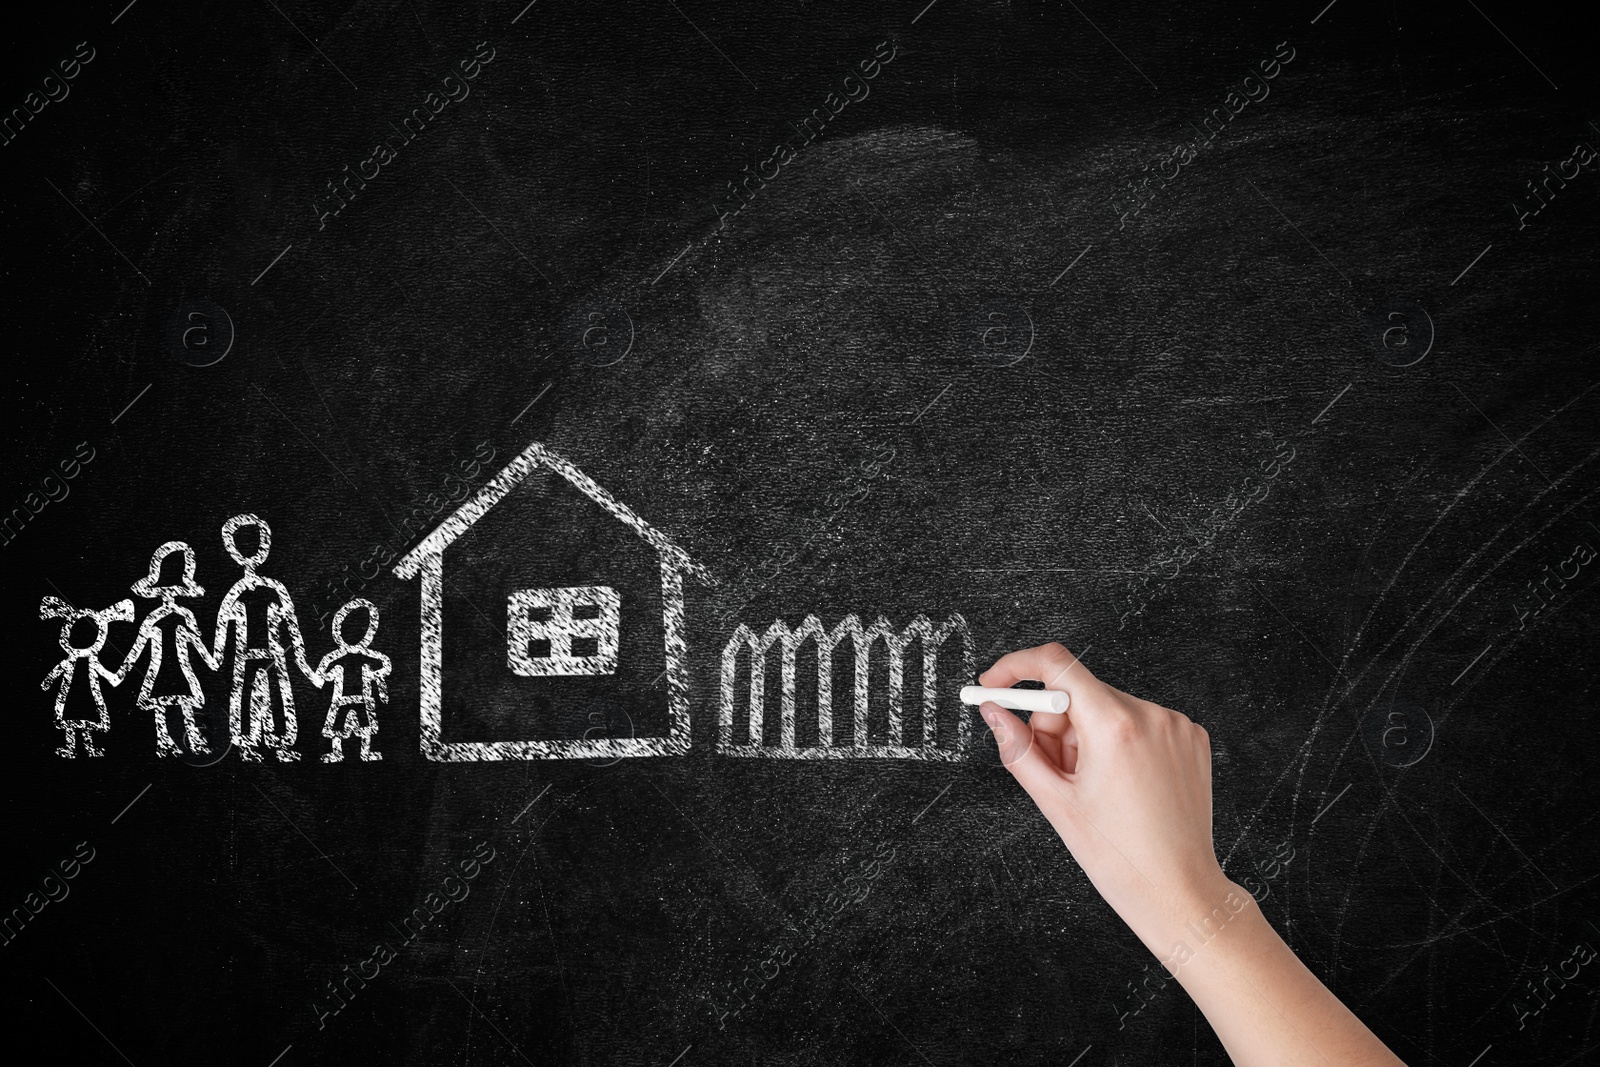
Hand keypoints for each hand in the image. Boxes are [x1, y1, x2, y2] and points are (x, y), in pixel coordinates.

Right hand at [978, 642, 1229, 949]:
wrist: (1178, 890)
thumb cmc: (1121, 857)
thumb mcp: (1056, 802)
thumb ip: (1018, 749)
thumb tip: (994, 713)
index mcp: (1114, 727)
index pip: (1056, 665)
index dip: (1016, 669)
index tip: (996, 683)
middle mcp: (1150, 715)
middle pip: (1079, 693)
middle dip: (1056, 726)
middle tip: (1059, 772)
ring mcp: (1175, 725)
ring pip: (1106, 708)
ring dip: (1087, 737)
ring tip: (1095, 786)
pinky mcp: (1190, 737)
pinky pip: (1137, 721)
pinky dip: (1118, 742)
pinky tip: (1121, 782)